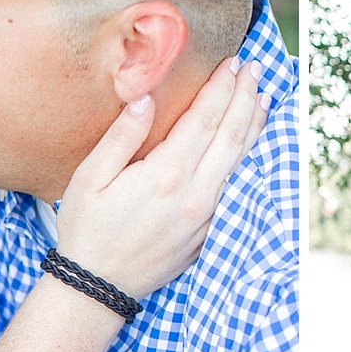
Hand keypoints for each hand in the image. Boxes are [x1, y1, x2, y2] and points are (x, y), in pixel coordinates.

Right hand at [55, 58, 264, 297]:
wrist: (98, 287)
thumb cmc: (87, 229)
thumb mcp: (89, 178)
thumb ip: (122, 137)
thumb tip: (147, 99)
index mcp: (165, 175)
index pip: (204, 120)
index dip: (221, 89)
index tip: (231, 64)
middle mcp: (195, 195)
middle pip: (231, 136)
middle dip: (244, 98)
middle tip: (253, 69)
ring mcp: (206, 216)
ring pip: (240, 162)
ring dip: (254, 126)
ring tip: (263, 97)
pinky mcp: (209, 233)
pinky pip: (235, 187)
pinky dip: (247, 160)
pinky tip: (250, 144)